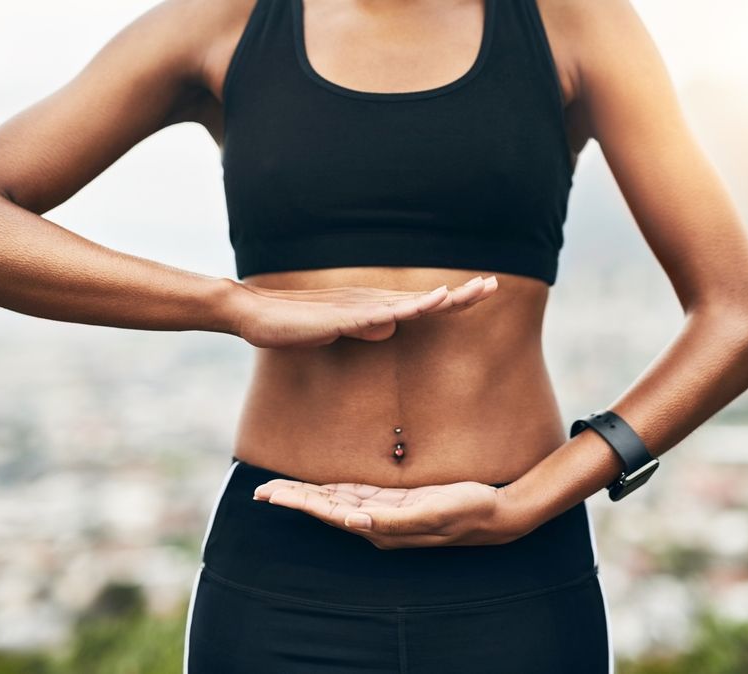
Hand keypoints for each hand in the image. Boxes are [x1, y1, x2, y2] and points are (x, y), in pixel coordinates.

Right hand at [229, 275, 498, 347]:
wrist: (254, 315)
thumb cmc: (296, 324)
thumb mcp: (339, 329)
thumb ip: (365, 328)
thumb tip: (391, 329)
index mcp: (374, 308)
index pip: (422, 304)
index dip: (454, 299)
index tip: (483, 291)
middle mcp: (370, 303)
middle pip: (423, 299)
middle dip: (459, 294)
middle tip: (493, 285)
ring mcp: (355, 308)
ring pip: (405, 304)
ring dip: (437, 300)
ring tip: (469, 294)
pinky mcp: (338, 318)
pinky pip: (374, 315)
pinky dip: (400, 311)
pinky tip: (419, 308)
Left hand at [252, 477, 522, 548]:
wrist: (496, 514)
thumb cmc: (466, 511)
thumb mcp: (431, 513)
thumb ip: (392, 520)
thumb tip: (351, 522)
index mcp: (380, 527)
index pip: (328, 512)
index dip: (299, 502)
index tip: (270, 494)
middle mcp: (378, 523)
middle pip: (326, 507)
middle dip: (294, 498)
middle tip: (261, 490)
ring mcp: (387, 513)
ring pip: (337, 502)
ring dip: (309, 495)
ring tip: (281, 489)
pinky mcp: (397, 502)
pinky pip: (358, 495)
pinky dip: (334, 490)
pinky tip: (323, 488)